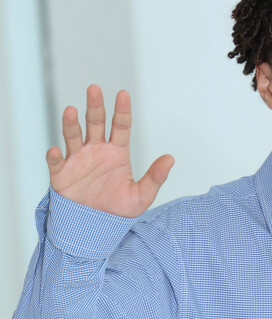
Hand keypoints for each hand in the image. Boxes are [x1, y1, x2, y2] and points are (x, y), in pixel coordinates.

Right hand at [46, 84, 173, 216]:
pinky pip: (56, 162)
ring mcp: (78, 160)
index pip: (120, 126)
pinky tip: (57, 151)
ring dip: (71, 123)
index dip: (122, 110)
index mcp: (117, 152)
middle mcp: (96, 150)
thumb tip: (170, 159)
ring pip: (73, 136)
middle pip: (95, 123)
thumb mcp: (142, 196)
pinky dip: (55, 156)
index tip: (123, 94)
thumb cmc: (118, 211)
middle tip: (94, 89)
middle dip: (95, 106)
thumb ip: (155, 177)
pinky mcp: (62, 174)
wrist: (96, 229)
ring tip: (70, 110)